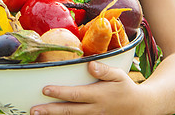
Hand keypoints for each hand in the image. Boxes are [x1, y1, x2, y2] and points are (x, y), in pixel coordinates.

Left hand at [30, 61, 144, 114]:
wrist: (140, 107)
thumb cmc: (126, 88)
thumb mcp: (119, 75)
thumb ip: (104, 70)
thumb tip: (90, 65)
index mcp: (98, 95)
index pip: (75, 95)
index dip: (59, 92)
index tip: (45, 89)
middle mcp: (94, 109)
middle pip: (69, 111)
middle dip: (50, 111)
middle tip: (34, 110)